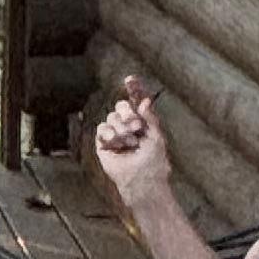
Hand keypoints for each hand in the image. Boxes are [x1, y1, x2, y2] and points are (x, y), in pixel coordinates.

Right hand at [91, 74, 172, 214]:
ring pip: (112, 117)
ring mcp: (115, 134)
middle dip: (128, 113)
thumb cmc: (154, 161)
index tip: (130, 79)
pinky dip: (110, 136)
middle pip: (121, 106)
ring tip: (130, 143)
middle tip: (137, 127)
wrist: (141, 179)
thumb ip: (150, 117)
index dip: (133, 89)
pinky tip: (118, 145)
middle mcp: (128, 126)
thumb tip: (145, 100)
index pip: (136, 101)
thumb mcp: (157, 136)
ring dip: (122, 130)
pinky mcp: (103, 143)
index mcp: (143, 122)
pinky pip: (102, 129)